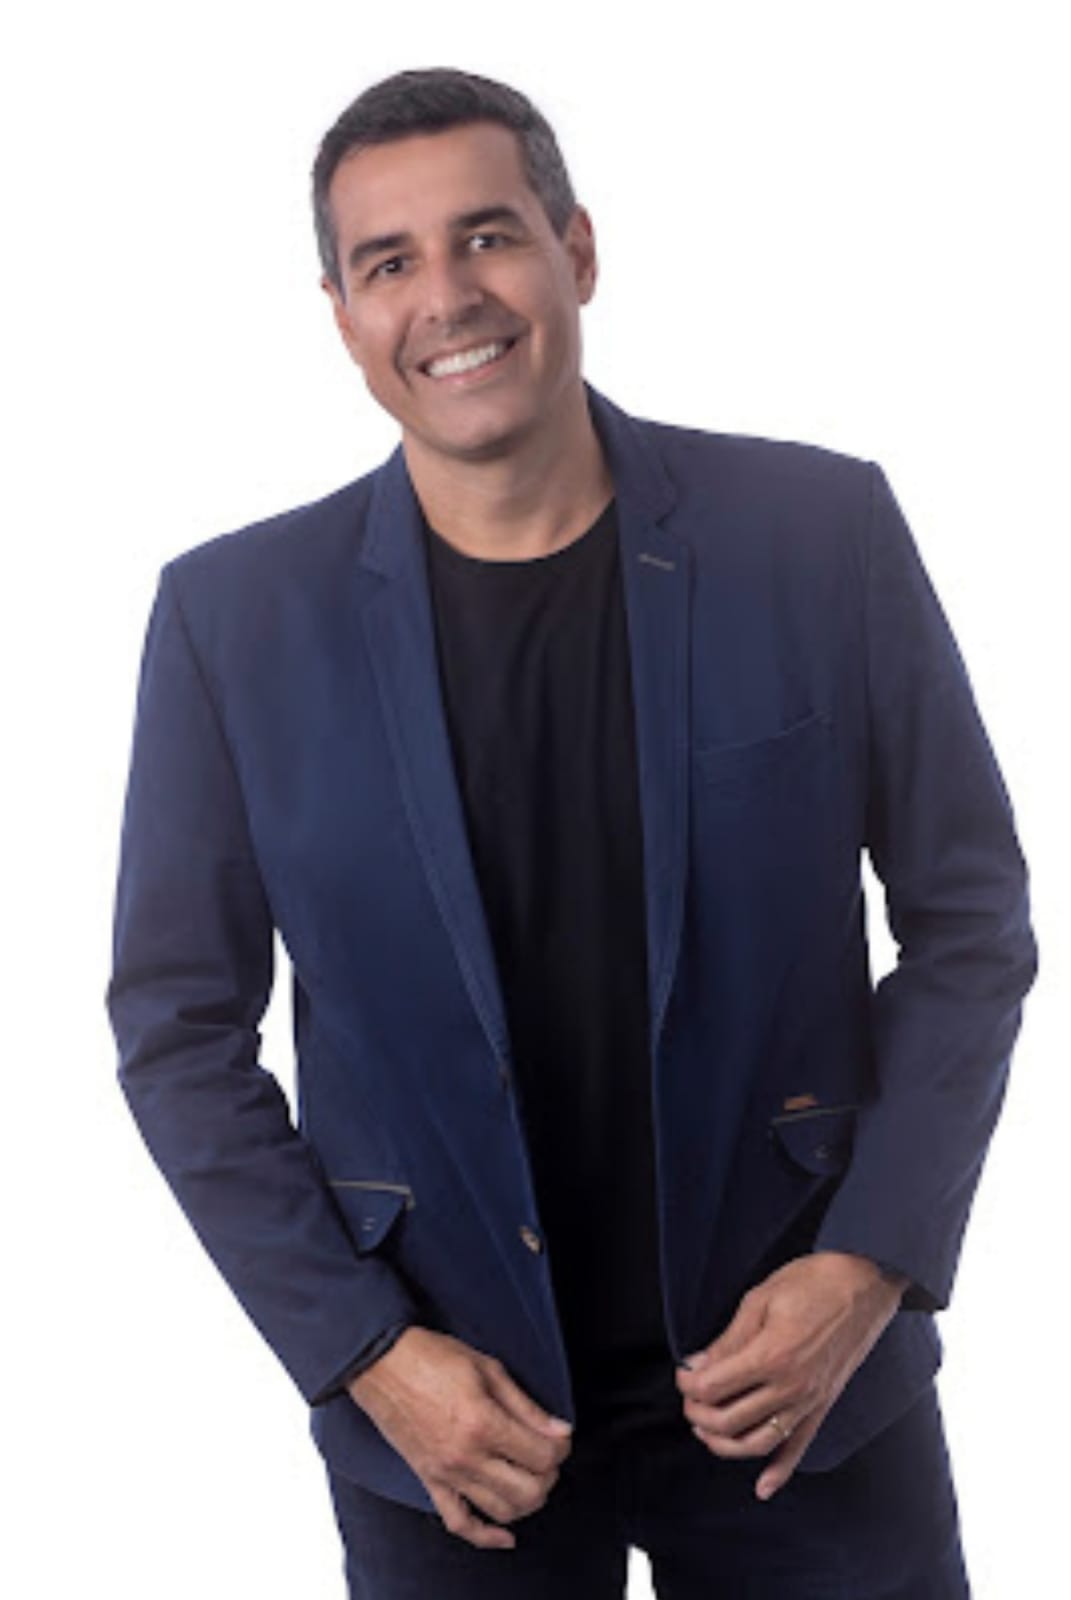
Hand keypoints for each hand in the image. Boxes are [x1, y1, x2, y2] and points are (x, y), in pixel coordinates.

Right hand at [347, 1326, 573, 1548]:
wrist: (382, 1363)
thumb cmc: (432, 1357)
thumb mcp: (488, 1368)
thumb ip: (526, 1406)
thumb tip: (559, 1430)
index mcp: (483, 1423)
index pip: (542, 1455)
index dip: (561, 1447)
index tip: (560, 1436)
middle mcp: (466, 1456)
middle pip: (529, 1490)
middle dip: (548, 1476)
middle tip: (547, 1455)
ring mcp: (446, 1474)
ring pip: (501, 1511)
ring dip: (527, 1501)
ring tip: (530, 1478)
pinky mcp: (430, 1481)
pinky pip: (459, 1523)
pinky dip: (486, 1536)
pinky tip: (505, 1535)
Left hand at [675, 1251, 907, 1500]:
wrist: (863, 1283)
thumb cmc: (811, 1283)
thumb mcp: (760, 1300)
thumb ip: (728, 1340)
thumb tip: (699, 1366)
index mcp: (771, 1356)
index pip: (713, 1387)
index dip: (689, 1382)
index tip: (684, 1372)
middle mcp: (791, 1387)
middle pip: (729, 1420)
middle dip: (699, 1413)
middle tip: (690, 1398)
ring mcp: (810, 1401)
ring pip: (758, 1443)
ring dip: (725, 1445)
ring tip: (706, 1430)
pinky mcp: (824, 1406)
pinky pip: (800, 1448)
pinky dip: (780, 1472)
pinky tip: (762, 1488)